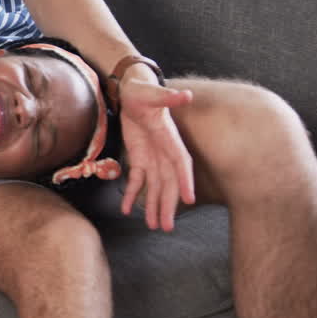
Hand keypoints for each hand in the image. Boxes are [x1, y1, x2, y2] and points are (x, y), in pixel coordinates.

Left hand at [116, 65, 195, 230]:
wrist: (132, 91)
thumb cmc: (143, 91)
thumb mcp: (152, 93)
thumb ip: (167, 97)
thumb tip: (186, 95)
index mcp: (170, 139)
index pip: (181, 163)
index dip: (185, 180)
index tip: (189, 199)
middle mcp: (164, 153)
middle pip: (168, 183)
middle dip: (168, 204)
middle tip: (166, 226)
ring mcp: (152, 157)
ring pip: (155, 187)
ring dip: (154, 205)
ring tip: (154, 225)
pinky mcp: (139, 158)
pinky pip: (137, 180)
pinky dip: (132, 194)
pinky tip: (127, 209)